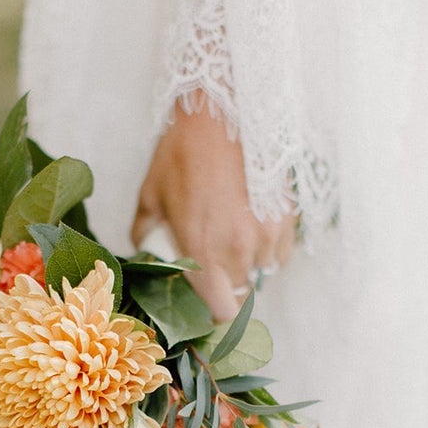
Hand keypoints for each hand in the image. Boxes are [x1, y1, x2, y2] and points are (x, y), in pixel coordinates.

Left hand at [131, 96, 295, 320]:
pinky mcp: (286, 216)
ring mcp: (266, 234)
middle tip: (213, 261)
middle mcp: (238, 251)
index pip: (221, 312)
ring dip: (248, 263)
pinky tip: (251, 222)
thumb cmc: (181, 153)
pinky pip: (280, 249)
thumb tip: (141, 248)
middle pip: (240, 292)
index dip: (215, 316)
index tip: (207, 308)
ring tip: (231, 235)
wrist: (220, 112)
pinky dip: (267, 245)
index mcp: (202, 253)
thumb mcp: (152, 194)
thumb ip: (145, 232)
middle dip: (227, 283)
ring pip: (262, 270)